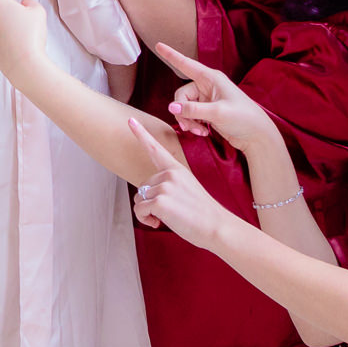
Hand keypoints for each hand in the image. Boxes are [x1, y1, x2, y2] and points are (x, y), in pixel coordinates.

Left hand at [0, 0, 49, 75]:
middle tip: (24, 25)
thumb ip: (27, 2)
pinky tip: (11, 45)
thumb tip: (20, 5)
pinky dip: (1, 36)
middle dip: (10, 9)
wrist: (25, 67)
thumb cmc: (32, 36)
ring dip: (6, 23)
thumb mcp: (37, 12)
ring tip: (19, 37)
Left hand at [128, 119, 237, 249]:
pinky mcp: (160, 201)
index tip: (130, 120)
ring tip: (167, 217)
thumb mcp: (186, 189)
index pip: (155, 148)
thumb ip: (167, 184)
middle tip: (169, 211)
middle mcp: (169, 174)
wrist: (217, 226)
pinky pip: (139, 211)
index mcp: (176, 169)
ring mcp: (164, 186)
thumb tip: (145, 194)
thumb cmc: (201, 212)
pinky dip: (146, 220)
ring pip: (139, 200)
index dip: (141, 134)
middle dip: (149, 202)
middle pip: (142, 187)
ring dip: (147, 212)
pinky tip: (160, 222)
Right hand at [153, 42, 276, 149]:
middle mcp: (207, 86)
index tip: (158, 45)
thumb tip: (171, 107)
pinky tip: (203, 132)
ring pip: (184, 107)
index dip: (171, 55)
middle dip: (181, 112)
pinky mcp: (207, 111)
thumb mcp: (217, 113)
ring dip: (188, 121)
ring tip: (198, 131)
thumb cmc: (243, 119)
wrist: (257, 136)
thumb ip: (193, 110)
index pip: (186, 64)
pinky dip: (193, 124)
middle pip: (181, 95)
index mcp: (211, 78)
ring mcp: (207, 99)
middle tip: (188, 126)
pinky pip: (190, 115)